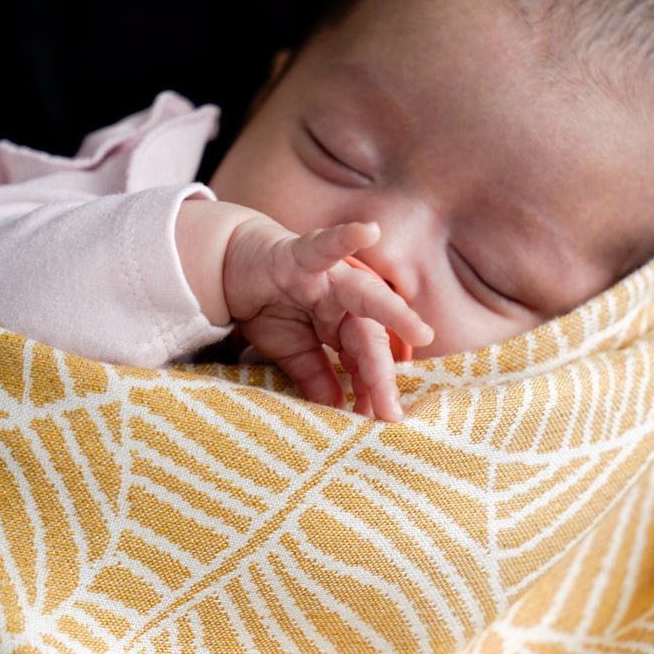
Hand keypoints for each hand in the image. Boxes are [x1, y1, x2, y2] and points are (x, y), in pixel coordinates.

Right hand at [225, 217, 431, 421]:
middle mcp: (346, 302)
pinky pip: (324, 246)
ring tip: (422, 332)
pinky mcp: (301, 255)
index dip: (372, 392)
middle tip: (391, 411)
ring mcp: (328, 278)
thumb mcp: (293, 352)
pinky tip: (369, 231)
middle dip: (380, 376)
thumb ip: (317, 378)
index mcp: (344, 327)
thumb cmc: (269, 307)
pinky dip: (345, 237)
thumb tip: (337, 410)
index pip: (364, 364)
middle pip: (370, 340)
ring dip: (395, 313)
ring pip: (366, 296)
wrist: (231, 266)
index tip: (381, 422)